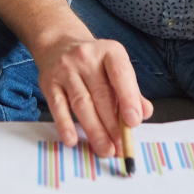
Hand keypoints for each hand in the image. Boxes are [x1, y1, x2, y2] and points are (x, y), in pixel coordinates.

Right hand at [35, 35, 152, 157]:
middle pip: (101, 95)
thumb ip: (131, 90)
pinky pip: (58, 106)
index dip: (128, 98)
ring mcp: (65, 69)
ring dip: (94, 130)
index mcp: (109, 51)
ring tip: (105, 149)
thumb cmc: (94, 62)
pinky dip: (65, 125)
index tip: (133, 123)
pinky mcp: (49, 82)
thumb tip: (144, 113)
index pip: (120, 74)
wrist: (59, 43)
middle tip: (121, 147)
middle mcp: (86, 57)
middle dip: (113, 125)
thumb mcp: (115, 67)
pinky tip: (72, 140)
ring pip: (82, 103)